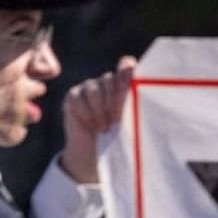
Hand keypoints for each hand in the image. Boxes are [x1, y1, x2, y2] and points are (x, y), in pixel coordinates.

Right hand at [55, 58, 134, 183]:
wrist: (94, 151)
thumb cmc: (117, 136)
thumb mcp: (130, 121)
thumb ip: (134, 104)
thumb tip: (144, 96)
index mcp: (123, 83)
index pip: (126, 65)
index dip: (127, 73)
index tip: (131, 86)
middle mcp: (106, 81)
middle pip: (110, 79)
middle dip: (114, 100)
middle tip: (117, 120)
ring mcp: (88, 87)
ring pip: (94, 89)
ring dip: (100, 110)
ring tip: (104, 128)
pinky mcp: (73, 95)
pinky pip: (78, 99)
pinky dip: (86, 114)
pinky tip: (90, 126)